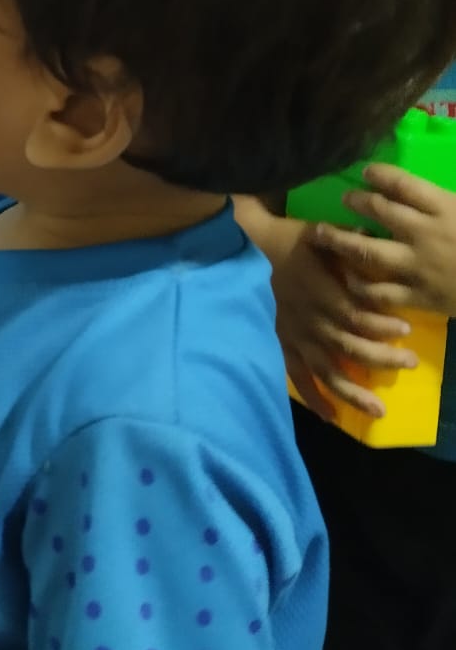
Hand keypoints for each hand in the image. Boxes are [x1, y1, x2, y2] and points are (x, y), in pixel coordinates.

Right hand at [259, 214, 416, 420]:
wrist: (241, 250)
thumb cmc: (283, 240)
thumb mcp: (316, 234)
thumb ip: (345, 243)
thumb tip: (376, 244)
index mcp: (317, 291)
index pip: (353, 315)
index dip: (379, 326)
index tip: (405, 330)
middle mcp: (307, 320)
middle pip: (346, 346)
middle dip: (380, 358)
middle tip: (408, 363)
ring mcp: (292, 337)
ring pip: (324, 370)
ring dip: (352, 391)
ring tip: (378, 410)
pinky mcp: (280, 345)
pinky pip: (296, 376)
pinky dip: (312, 397)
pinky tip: (331, 415)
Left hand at [307, 165, 455, 320]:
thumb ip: (445, 200)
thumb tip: (423, 192)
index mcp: (444, 207)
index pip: (402, 183)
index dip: (379, 174)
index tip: (366, 171)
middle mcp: (425, 233)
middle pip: (379, 211)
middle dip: (357, 201)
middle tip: (344, 198)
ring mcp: (418, 265)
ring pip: (368, 251)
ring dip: (341, 240)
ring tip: (321, 234)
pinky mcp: (419, 296)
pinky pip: (380, 292)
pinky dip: (361, 286)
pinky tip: (348, 278)